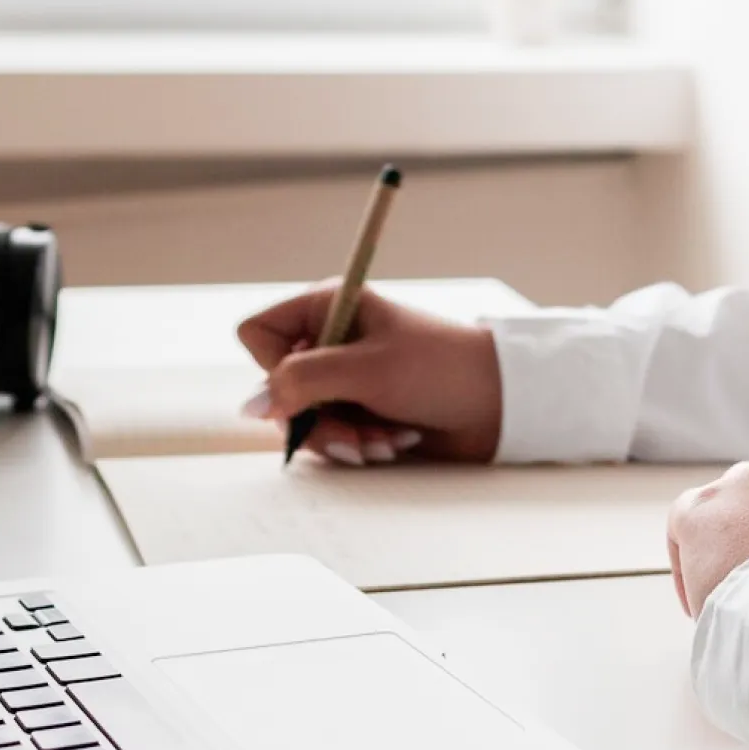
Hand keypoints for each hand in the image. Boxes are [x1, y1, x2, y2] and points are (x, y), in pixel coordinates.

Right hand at [237, 283, 502, 465]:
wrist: (499, 403)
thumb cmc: (441, 370)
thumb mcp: (368, 371)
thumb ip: (302, 383)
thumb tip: (249, 406)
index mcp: (329, 305)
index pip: (258, 334)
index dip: (274, 367)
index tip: (312, 383)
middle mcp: (331, 338)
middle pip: (277, 388)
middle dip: (317, 419)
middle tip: (357, 431)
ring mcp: (343, 376)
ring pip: (301, 419)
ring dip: (342, 437)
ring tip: (385, 440)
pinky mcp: (359, 407)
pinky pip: (330, 435)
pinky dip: (359, 444)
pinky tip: (394, 442)